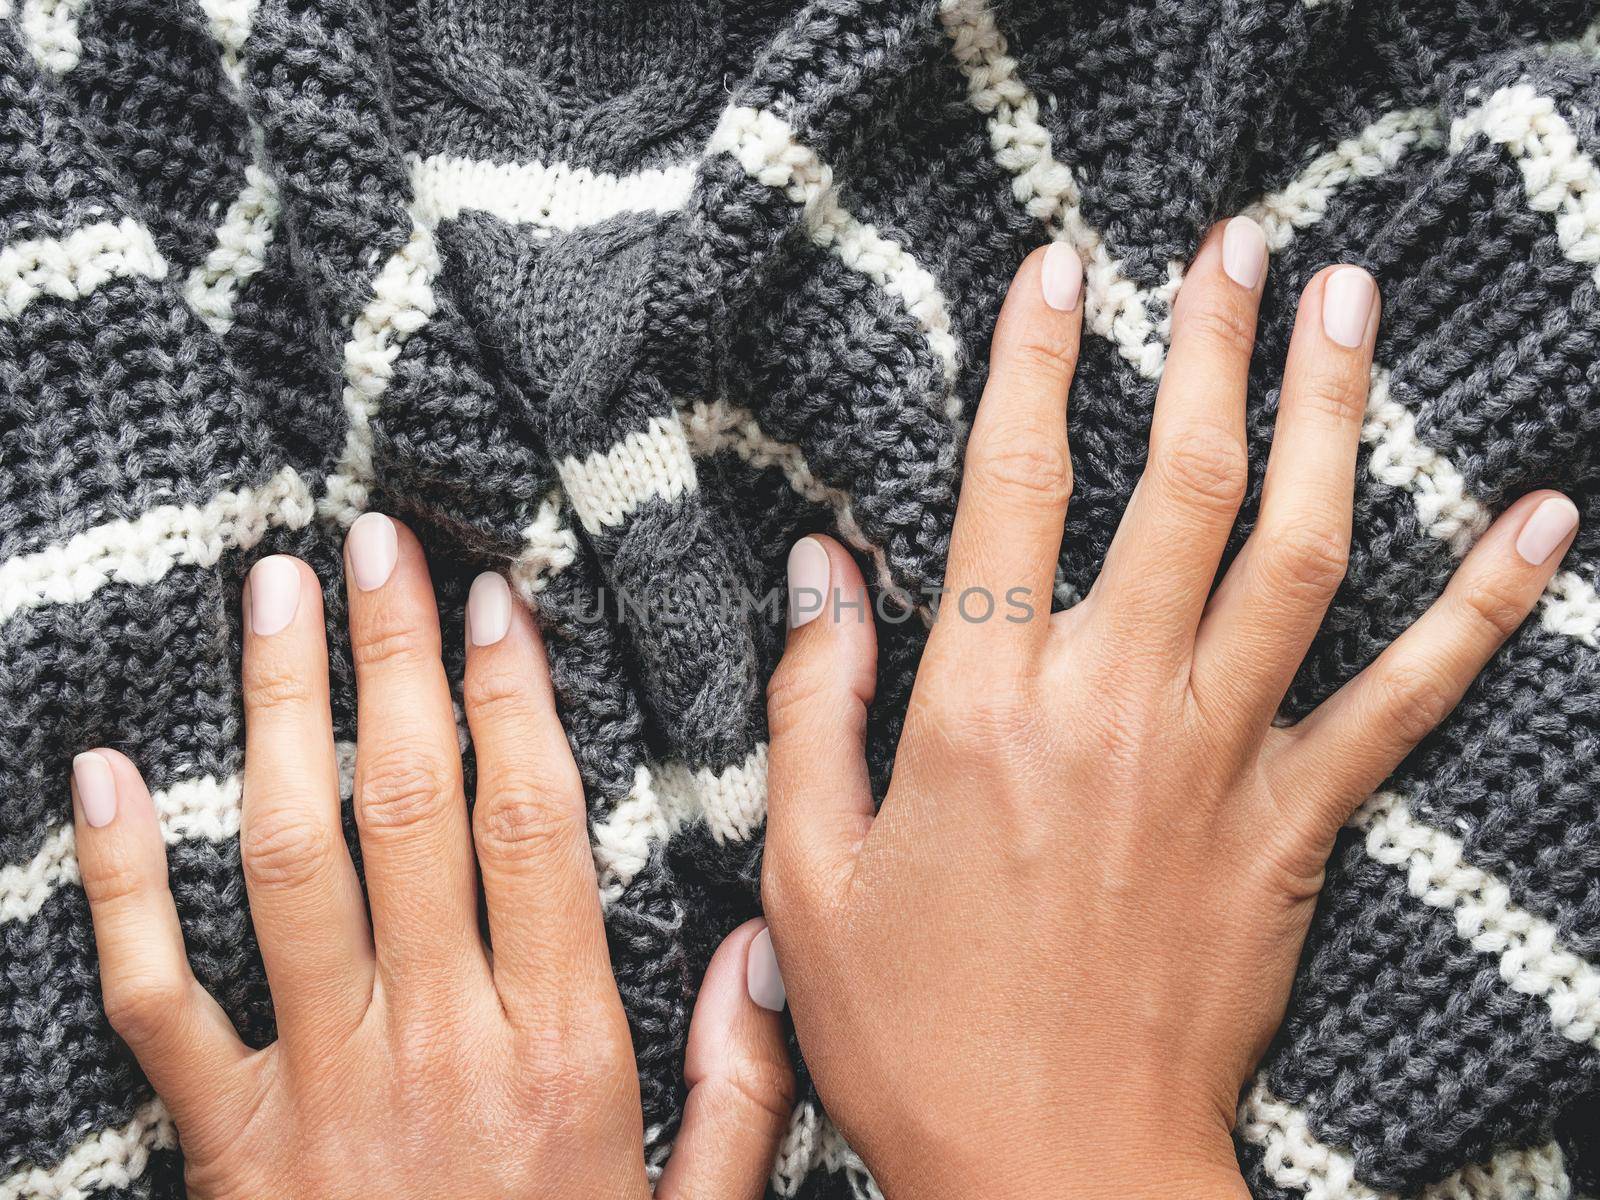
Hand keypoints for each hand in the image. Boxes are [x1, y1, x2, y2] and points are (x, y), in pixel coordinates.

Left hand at [70, 515, 794, 1198]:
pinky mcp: (227, 1142)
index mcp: (564, 1049)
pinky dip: (118, 882)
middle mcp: (441, 1041)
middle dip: (391, 657)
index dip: (512, 699)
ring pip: (288, 862)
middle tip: (374, 542)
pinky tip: (105, 773)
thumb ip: (743, 1087)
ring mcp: (321, 1087)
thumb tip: (761, 948)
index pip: (531, 826)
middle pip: (409, 807)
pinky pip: (157, 997)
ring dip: (276, 715)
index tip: (493, 600)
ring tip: (269, 595)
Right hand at [762, 224, 1578, 1198]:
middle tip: (1236, 245)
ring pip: (1297, 557)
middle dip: (1212, 348)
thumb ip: (811, 706)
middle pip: (1180, 490)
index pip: (1009, 494)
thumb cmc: (916, 1034)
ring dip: (1332, 420)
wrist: (1054, 1175)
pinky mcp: (1294, 826)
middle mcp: (1109, 712)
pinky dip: (1481, 607)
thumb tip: (820, 569)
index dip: (1035, 367)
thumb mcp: (809, 874)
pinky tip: (1540, 521)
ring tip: (1352, 310)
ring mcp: (1218, 765)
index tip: (1062, 270)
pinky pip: (1406, 700)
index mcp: (978, 716)